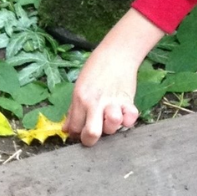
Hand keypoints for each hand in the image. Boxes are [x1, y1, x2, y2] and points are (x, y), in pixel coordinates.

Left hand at [64, 9, 165, 146]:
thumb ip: (73, 111)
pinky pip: (131, 118)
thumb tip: (66, 130)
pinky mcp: (128, 100)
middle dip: (90, 141)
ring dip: (111, 128)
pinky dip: (129, 120)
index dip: (76, 134)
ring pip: (112, 126)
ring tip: (108, 121)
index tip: (80, 132)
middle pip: (91, 133)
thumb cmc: (95, 70)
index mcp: (80, 99)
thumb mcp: (79, 88)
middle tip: (92, 135)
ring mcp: (112, 102)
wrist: (116, 54)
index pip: (74, 128)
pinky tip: (124, 116)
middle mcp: (95, 102)